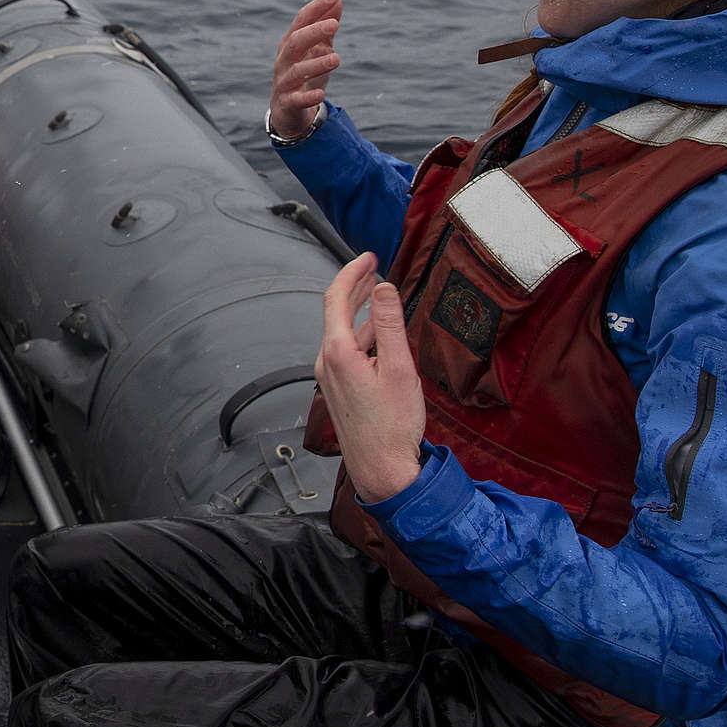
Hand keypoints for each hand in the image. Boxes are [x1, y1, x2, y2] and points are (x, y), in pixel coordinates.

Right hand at [269, 0, 343, 143]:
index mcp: (291, 43)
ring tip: (336, 58)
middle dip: (313, 32)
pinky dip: (308, 97)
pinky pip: (296, 100)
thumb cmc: (305, 74)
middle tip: (335, 24)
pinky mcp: (287, 103)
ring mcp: (284, 81)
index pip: (301, 21)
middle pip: (295, 42)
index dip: (316, 8)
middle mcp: (284, 60)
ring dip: (316, 63)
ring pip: (297, 70)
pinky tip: (321, 94)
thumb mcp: (317, 48)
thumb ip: (326, 25)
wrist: (288, 111)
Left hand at [314, 254, 425, 503]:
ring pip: (343, 332)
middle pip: (336, 312)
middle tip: (373, 266)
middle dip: (355, 287)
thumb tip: (383, 287)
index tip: (369, 256)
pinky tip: (381, 335)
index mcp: (338, 352)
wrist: (381, 469)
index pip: (336, 298)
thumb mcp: (400, 368)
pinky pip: (347, 351)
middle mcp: (327, 361)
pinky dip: (363, 335)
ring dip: (361, 312)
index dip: (352, 272)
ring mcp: (330, 377)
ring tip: (381, 295)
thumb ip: (391, 325)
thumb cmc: (393, 425)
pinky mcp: (338, 389)